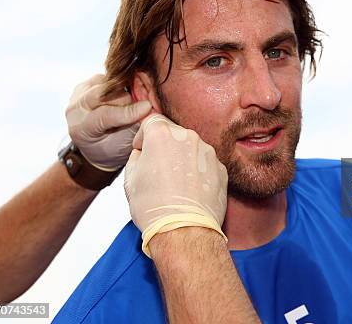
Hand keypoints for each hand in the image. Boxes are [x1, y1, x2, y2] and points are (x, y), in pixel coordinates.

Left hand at [66, 74, 151, 170]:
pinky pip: (108, 78)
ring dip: (125, 91)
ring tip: (134, 102)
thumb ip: (134, 126)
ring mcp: (78, 94)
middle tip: (143, 105)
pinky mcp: (86, 84)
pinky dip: (121, 85)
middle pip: (105, 93)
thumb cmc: (112, 149)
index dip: (129, 111)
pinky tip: (127, 95)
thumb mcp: (123, 144)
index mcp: (80, 128)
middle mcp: (75, 109)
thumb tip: (149, 108)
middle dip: (128, 98)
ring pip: (108, 83)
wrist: (97, 146)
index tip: (148, 108)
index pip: (104, 114)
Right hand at [124, 114, 227, 256]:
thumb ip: (137, 156)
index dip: (144, 137)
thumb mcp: (130, 179)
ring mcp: (208, 152)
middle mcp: (188, 137)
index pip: (151, 121)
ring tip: (175, 184)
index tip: (142, 151)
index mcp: (162, 134)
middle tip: (158, 170)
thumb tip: (142, 153)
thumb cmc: (154, 208)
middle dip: (165, 147)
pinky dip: (198, 171)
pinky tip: (191, 190)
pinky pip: (205, 163)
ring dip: (183, 158)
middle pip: (173, 133)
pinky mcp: (221, 168)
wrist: (184, 231)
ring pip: (191, 148)